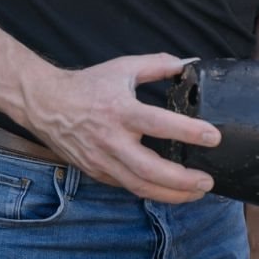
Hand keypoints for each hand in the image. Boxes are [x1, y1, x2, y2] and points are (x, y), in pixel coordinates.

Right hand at [22, 53, 216, 202]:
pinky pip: (126, 186)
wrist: (45, 105)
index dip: (188, 132)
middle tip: (208, 180)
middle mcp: (110, 140)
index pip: (159, 124)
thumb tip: (186, 65)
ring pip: (138, 185)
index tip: (213, 137)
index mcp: (120, 111)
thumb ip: (157, 65)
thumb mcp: (123, 68)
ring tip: (196, 192)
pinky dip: (151, 191)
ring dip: (170, 194)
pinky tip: (171, 190)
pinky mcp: (96, 171)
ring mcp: (101, 160)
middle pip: (149, 169)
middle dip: (181, 180)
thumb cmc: (86, 86)